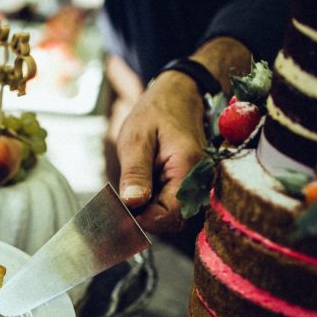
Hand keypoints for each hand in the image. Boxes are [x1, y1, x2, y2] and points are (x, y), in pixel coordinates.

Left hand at [115, 70, 206, 233]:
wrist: (177, 96)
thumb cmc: (155, 112)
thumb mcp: (137, 138)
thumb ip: (136, 172)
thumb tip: (132, 203)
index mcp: (188, 169)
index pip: (169, 214)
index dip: (142, 220)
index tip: (118, 214)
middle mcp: (199, 181)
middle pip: (171, 220)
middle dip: (144, 218)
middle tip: (118, 205)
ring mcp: (196, 185)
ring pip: (171, 216)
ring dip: (147, 211)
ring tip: (129, 191)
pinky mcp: (189, 185)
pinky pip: (171, 205)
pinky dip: (152, 203)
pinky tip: (138, 190)